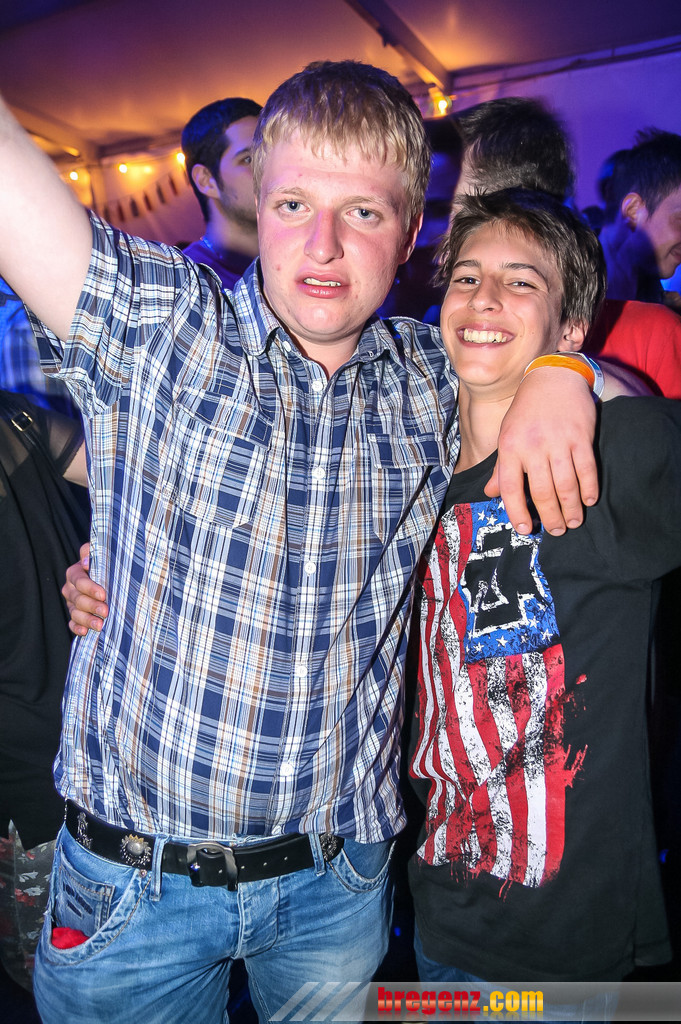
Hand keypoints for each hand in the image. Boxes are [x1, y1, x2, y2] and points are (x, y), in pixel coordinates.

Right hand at [62, 542, 108, 635]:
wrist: (111, 579)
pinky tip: (86, 632)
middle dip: (92, 606)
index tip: (103, 594)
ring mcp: (72, 604)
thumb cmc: (107, 565)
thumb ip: (94, 551)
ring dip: (87, 620)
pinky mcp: (75, 616)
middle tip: (105, 611)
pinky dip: (78, 628)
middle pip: (77, 599)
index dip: (90, 588)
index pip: (79, 580)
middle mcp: (70, 589)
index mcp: (75, 573)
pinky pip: (73, 624)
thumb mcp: (102, 554)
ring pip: (75, 613)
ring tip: (100, 625)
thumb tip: (86, 561)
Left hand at [486, 367, 597, 534]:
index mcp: (510, 447)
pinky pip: (587, 469)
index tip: (526, 529)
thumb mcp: (506, 436)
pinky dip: (589, 488)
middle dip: (551, 516)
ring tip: (574, 521)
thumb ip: (501, 467)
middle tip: (558, 530)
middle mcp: (532, 446)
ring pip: (566, 485)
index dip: (517, 512)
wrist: (552, 378)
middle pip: (542, 492)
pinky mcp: (581, 436)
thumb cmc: (526, 412)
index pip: (510, 488)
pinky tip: (589, 500)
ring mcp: (558, 441)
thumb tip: (490, 493)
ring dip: (572, 508)